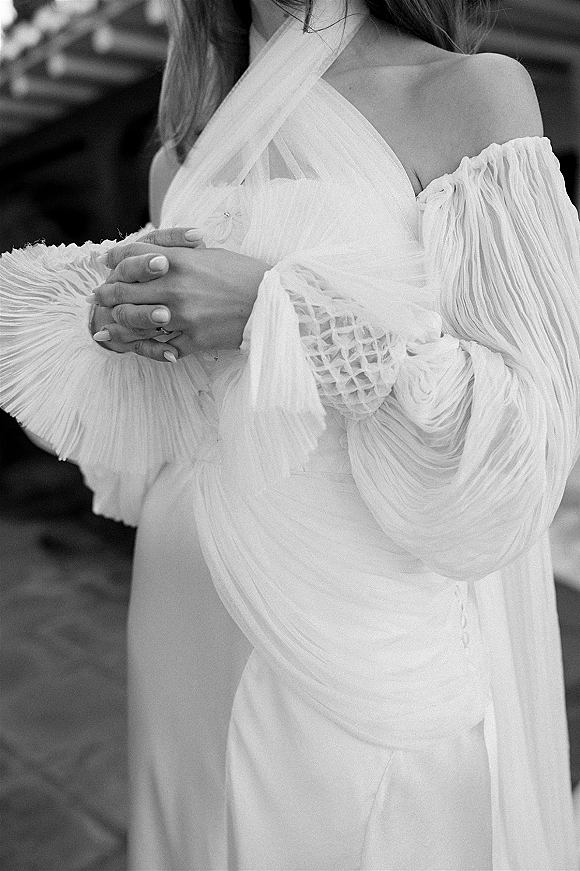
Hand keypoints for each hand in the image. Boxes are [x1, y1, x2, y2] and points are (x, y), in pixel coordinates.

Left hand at [90, 229, 269, 361]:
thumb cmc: (245, 275)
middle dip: (107, 293)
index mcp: (178, 261)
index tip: (106, 264)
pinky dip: (144, 348)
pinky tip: (133, 347)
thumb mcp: (209, 254)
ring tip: (108, 324)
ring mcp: (181, 317)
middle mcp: (174, 288)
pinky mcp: (192, 340)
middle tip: (100, 296)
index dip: (115, 259)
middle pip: (124, 289)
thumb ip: (177, 252)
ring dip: (117, 322)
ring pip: (134, 321)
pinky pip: (158, 347)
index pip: (131, 257)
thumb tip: (151, 254)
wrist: (274, 303)